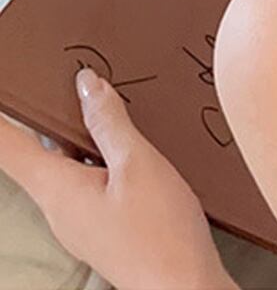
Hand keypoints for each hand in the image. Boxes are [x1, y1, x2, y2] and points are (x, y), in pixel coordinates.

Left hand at [0, 67, 238, 289]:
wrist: (185, 288)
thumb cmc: (161, 233)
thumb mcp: (138, 164)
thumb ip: (109, 123)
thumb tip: (86, 84)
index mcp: (57, 190)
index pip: (9, 148)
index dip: (1, 119)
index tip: (6, 92)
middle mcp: (59, 207)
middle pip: (37, 153)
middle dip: (45, 116)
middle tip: (57, 82)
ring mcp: (79, 220)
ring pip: (65, 165)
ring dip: (75, 133)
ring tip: (96, 99)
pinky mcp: (102, 225)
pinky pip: (86, 179)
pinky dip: (96, 153)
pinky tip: (124, 142)